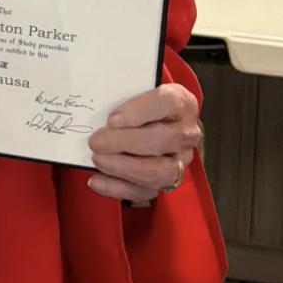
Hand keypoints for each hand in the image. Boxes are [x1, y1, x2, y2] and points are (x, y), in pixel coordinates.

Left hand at [86, 83, 200, 207]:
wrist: (157, 123)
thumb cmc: (143, 106)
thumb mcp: (137, 91)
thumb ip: (121, 94)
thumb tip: (96, 107)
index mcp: (181, 103)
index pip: (168, 103)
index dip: (139, 112)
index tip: (112, 120)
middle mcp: (186, 133)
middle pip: (162, 140)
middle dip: (125, 143)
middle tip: (97, 141)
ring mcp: (179, 161)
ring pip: (158, 171)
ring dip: (123, 167)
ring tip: (97, 159)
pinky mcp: (166, 182)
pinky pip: (145, 191)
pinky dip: (118, 188)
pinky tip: (96, 180)